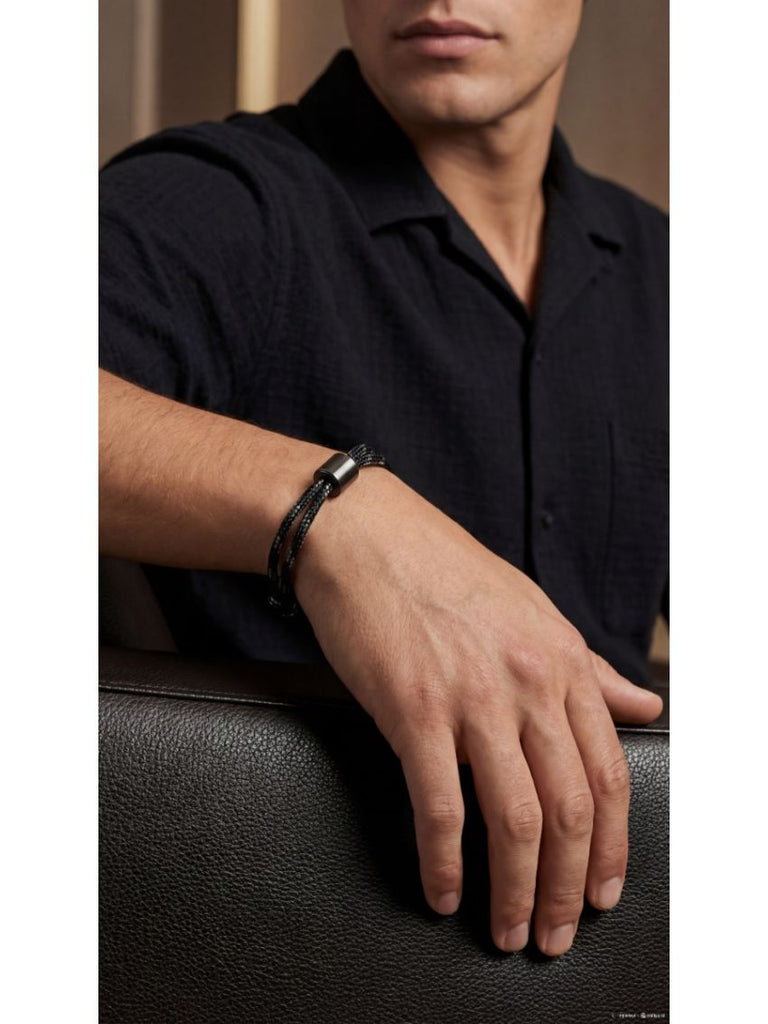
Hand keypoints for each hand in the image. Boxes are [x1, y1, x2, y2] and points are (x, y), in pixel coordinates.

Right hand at [295, 469, 662, 955]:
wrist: (363, 535)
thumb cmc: (442, 571)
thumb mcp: (533, 611)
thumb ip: (589, 670)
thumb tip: (643, 707)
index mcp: (561, 660)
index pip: (607, 774)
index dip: (611, 848)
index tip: (599, 892)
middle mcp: (527, 682)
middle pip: (569, 811)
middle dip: (567, 889)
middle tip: (554, 934)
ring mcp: (471, 696)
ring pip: (515, 819)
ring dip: (516, 892)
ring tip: (508, 931)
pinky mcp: (412, 708)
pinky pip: (439, 805)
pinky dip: (445, 862)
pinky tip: (443, 892)